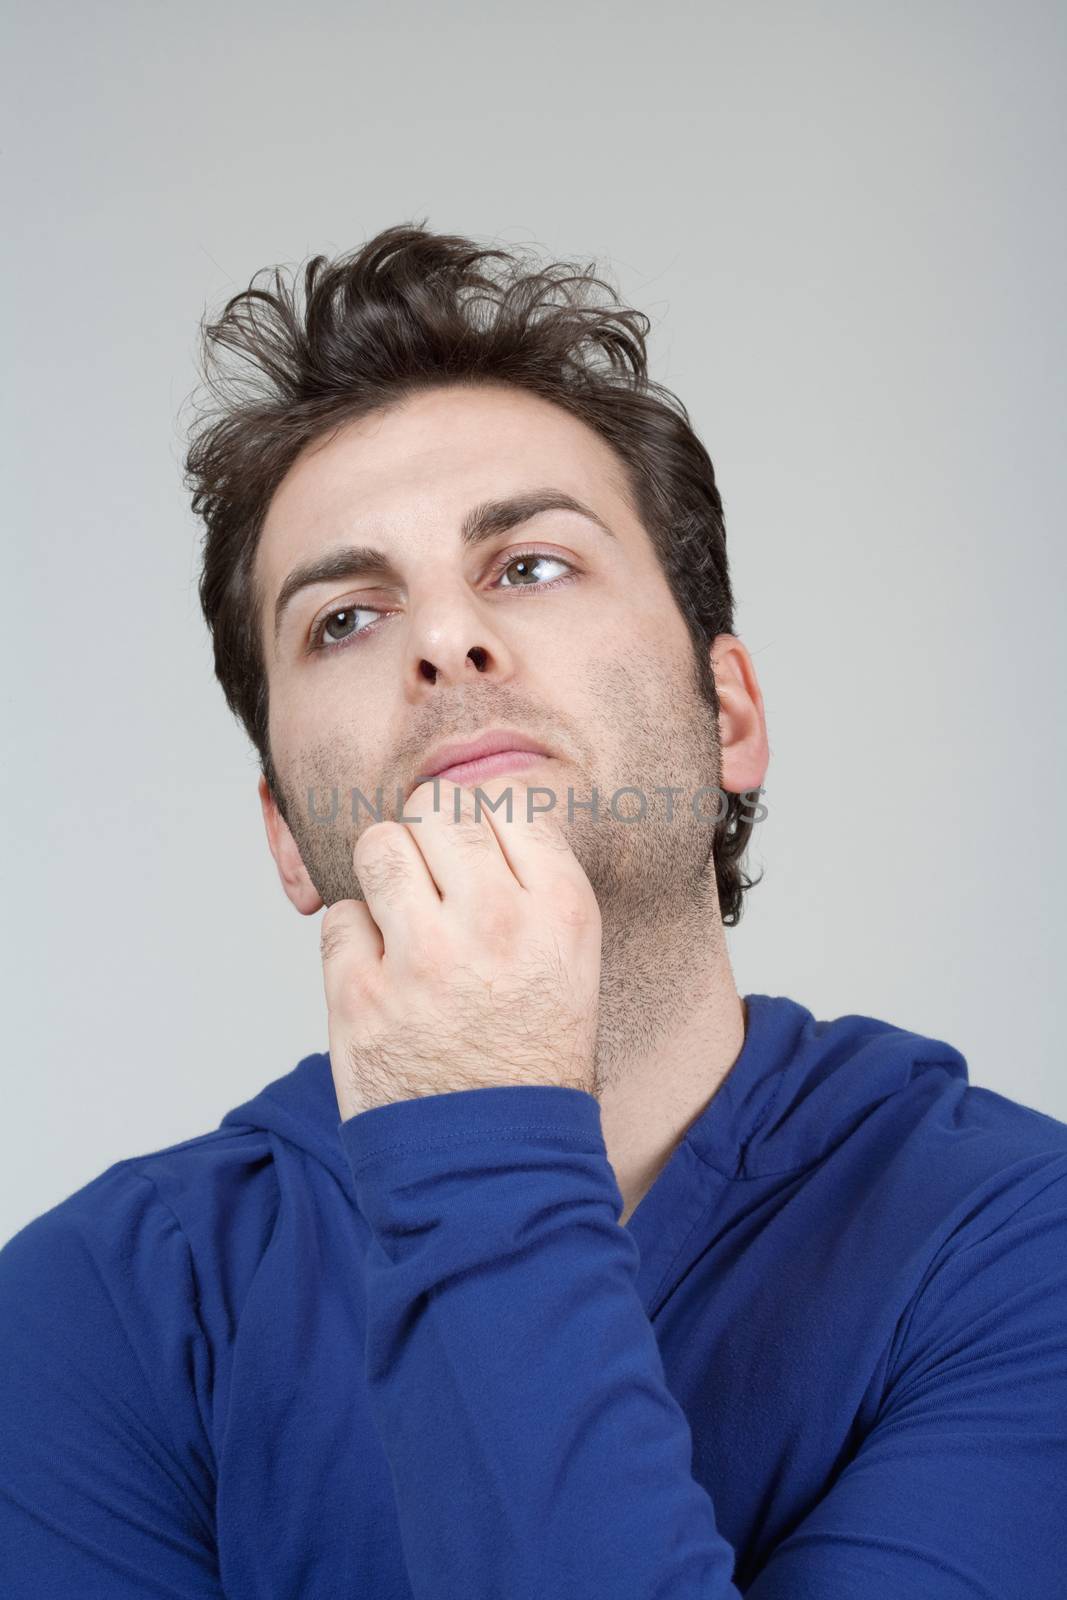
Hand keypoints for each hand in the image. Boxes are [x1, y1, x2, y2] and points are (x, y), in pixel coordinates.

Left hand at [321, 778, 602, 1120]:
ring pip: (380, 844)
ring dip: (384, 872)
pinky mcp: (361, 995)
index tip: (478, 859)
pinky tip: (381, 973)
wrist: (497, 1168)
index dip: (483, 826)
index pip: (505, 803)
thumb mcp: (572, 964)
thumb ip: (530, 888)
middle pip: (438, 808)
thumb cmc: (533, 1061)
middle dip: (428, 836)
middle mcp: (497, 922)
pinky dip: (353, 939)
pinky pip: (338, 916)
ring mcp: (424, 958)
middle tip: (432, 883)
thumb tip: (472, 815)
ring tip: (401, 915)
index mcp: (560, 911)